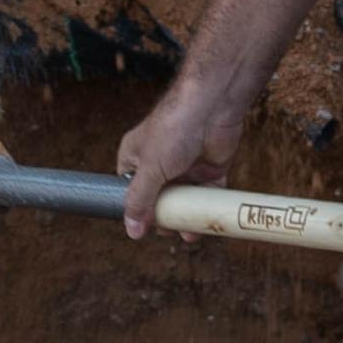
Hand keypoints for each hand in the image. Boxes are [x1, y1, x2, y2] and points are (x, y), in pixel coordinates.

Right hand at [115, 75, 254, 238]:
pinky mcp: (209, 169)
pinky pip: (206, 196)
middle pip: (158, 199)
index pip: (130, 190)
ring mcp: (185, 167)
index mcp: (136, 157)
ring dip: (185, 219)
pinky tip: (203, 226)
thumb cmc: (174, 127)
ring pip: (183, 201)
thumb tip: (132, 230)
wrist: (213, 107)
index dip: (136, 209)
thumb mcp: (149, 168)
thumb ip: (140, 200)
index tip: (142, 228)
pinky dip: (205, 210)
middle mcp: (160, 163)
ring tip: (186, 235)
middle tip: (167, 231)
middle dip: (162, 218)